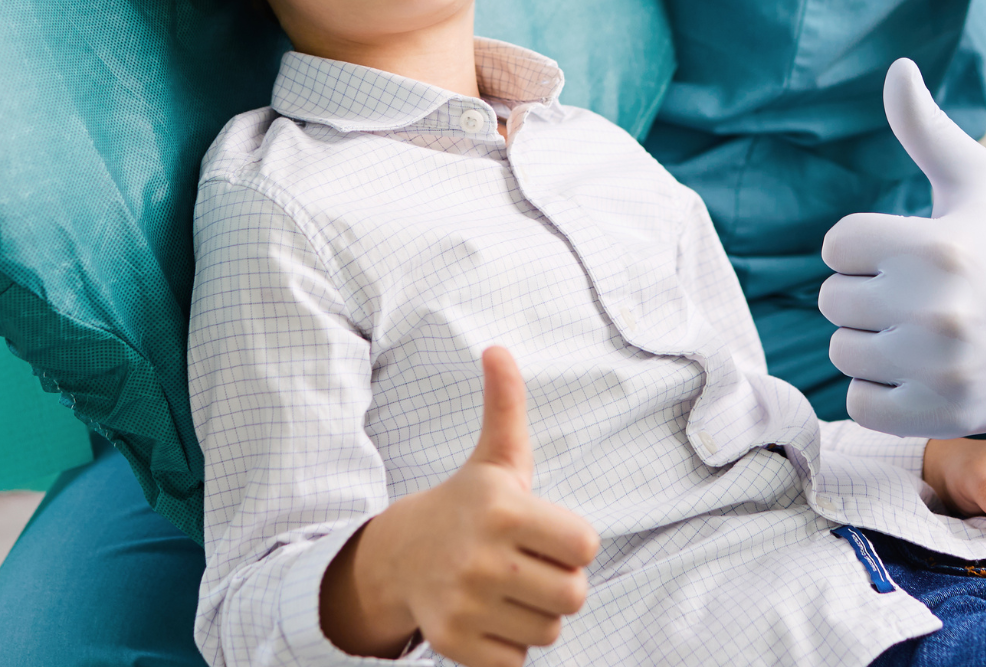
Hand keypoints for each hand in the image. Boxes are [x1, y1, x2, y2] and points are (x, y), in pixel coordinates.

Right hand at [320, 347, 599, 666]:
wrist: (398, 556)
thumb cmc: (466, 506)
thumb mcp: (493, 458)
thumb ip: (506, 406)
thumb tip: (498, 349)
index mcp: (503, 509)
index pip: (587, 547)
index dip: (571, 542)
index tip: (542, 532)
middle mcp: (483, 558)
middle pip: (575, 595)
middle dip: (557, 582)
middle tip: (527, 565)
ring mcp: (466, 604)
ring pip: (549, 631)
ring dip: (535, 615)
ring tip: (505, 589)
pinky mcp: (454, 643)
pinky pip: (518, 661)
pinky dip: (509, 646)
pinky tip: (487, 616)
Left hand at [818, 58, 985, 437]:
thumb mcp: (974, 181)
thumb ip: (925, 128)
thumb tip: (898, 67)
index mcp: (933, 246)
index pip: (836, 245)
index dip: (863, 248)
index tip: (902, 255)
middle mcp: (935, 308)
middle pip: (833, 300)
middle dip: (865, 296)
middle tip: (912, 297)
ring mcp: (937, 365)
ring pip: (842, 351)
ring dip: (869, 344)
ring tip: (915, 334)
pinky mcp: (938, 412)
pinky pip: (860, 403)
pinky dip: (879, 392)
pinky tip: (915, 372)